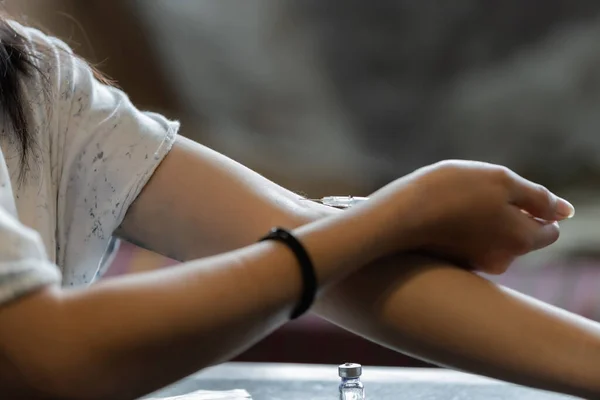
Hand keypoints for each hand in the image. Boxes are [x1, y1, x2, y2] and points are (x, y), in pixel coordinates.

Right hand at [367, 160, 573, 273]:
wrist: (398, 215)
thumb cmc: (450, 192)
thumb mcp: (500, 181)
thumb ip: (538, 196)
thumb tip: (566, 211)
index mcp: (521, 240)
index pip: (549, 229)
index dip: (534, 208)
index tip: (506, 193)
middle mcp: (503, 261)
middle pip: (519, 234)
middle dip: (507, 214)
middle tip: (475, 194)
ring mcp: (476, 265)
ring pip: (492, 237)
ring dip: (482, 220)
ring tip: (454, 203)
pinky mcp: (452, 263)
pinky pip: (469, 244)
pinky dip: (462, 230)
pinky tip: (442, 217)